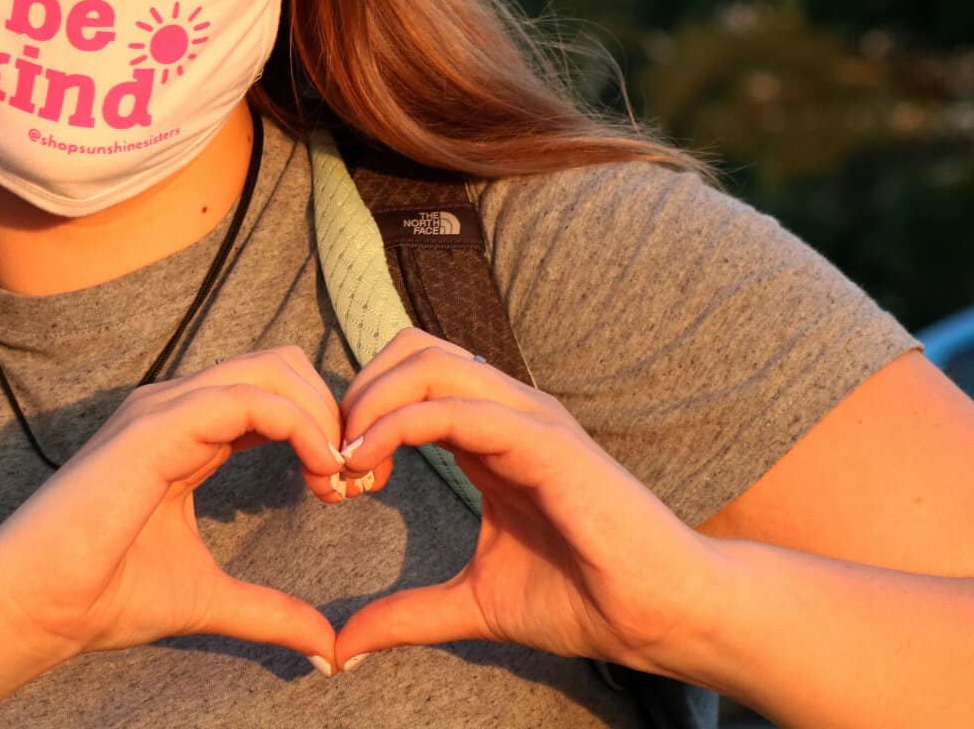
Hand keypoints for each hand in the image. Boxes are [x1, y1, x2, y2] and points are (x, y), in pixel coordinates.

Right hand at [0, 345, 351, 674]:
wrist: (39, 605)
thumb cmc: (101, 594)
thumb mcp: (208, 599)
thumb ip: (268, 611)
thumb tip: (326, 648)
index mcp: (185, 433)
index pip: (273, 394)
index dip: (323, 430)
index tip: (347, 489)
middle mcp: (176, 408)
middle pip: (281, 366)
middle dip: (332, 414)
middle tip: (352, 480)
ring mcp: (164, 410)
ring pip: (272, 370)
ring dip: (322, 418)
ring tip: (336, 478)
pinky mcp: (157, 425)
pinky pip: (249, 399)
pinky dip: (299, 426)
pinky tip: (318, 472)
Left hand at [330, 327, 722, 675]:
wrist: (663, 618)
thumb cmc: (584, 599)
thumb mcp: (471, 602)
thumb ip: (406, 613)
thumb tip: (341, 647)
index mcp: (489, 433)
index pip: (408, 375)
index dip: (359, 412)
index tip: (335, 477)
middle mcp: (507, 410)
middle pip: (409, 350)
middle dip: (356, 394)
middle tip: (334, 461)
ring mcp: (528, 418)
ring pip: (427, 364)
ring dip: (370, 404)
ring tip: (349, 463)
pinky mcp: (546, 441)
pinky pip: (456, 407)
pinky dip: (399, 425)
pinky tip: (371, 464)